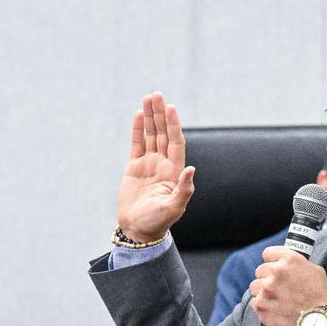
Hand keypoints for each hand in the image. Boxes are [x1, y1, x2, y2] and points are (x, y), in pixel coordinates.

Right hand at [115, 92, 195, 242]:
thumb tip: (191, 170)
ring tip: (148, 98)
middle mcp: (163, 164)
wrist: (137, 230)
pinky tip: (138, 115)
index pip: (175, 142)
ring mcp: (149, 164)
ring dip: (150, 117)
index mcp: (174, 171)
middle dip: (160, 114)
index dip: (173, 125)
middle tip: (157, 94)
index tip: (170, 108)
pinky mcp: (134, 168)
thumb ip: (183, 190)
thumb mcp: (173, 208)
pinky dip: (137, 130)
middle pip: (162, 133)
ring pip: (150, 135)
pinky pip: (136, 144)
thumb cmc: (157, 222)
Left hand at [248, 247, 326, 325]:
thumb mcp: (315, 271)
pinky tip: (274, 309)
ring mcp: (266, 288)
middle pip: (260, 270)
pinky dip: (262, 306)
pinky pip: (254, 301)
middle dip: (267, 278)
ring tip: (276, 300)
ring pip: (255, 286)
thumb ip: (297, 263)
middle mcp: (276, 271)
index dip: (272, 261)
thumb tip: (285, 261)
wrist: (317, 323)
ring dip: (262, 292)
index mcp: (290, 260)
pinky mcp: (260, 304)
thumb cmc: (319, 297)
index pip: (268, 253)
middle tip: (279, 289)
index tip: (274, 268)